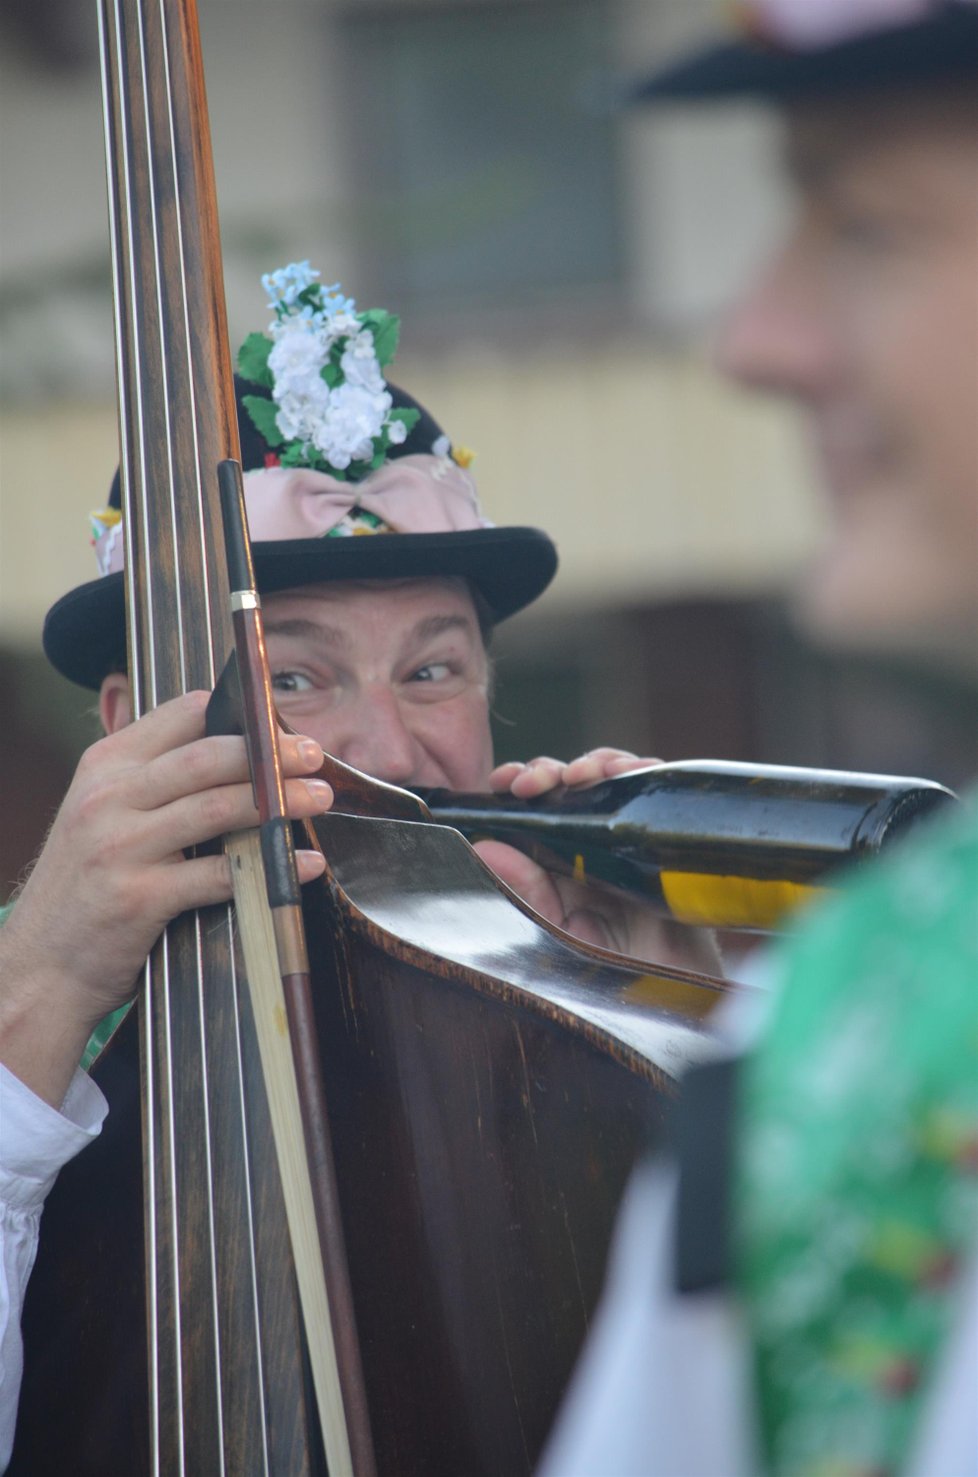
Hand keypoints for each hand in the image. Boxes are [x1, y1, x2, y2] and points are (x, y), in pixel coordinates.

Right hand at [0, 690, 332, 1105]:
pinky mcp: (140, 897)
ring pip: (219, 808)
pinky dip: (273, 866)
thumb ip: (154, 779)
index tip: (281, 725)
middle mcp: (109, 798)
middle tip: (314, 756)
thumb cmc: (85, 886)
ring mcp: (121, 847)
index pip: (181, 716)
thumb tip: (236, 752)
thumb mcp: (101, 813)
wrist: (40, 966)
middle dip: (271, 753)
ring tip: (319, 798)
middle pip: (208, 757)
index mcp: (105, 765)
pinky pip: (222, 874)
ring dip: (281, 801)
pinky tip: (304, 864)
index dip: (239, 714)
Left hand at [477, 748, 722, 974]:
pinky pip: (653, 789)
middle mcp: (593, 844)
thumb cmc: (612, 978)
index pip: (534, 809)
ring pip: (609, 779)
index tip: (504, 783)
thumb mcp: (558, 936)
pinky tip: (628, 773)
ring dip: (594, 764)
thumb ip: (525, 893)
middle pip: (568, 786)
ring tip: (584, 775)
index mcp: (560, 862)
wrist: (675, 999)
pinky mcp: (665, 834)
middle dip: (549, 771)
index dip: (518, 785)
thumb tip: (484, 846)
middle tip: (536, 783)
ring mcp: (631, 836)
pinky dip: (641, 769)